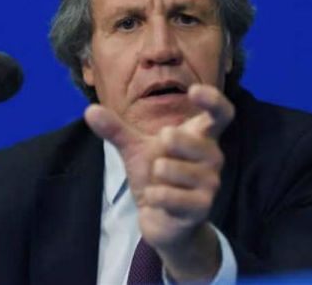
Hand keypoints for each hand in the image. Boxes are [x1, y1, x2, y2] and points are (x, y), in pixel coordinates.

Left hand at [84, 84, 234, 280]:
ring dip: (156, 175)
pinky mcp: (202, 207)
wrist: (163, 219)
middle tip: (159, 147)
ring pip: (174, 170)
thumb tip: (90, 110)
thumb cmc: (157, 177)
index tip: (194, 91)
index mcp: (201, 136)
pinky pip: (169, 196)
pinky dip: (154, 196)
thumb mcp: (135, 149)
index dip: (213, 100)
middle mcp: (213, 156)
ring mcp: (211, 183)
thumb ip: (117, 130)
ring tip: (157, 180)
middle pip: (192, 142)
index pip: (221, 113)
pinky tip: (155, 197)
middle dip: (169, 144)